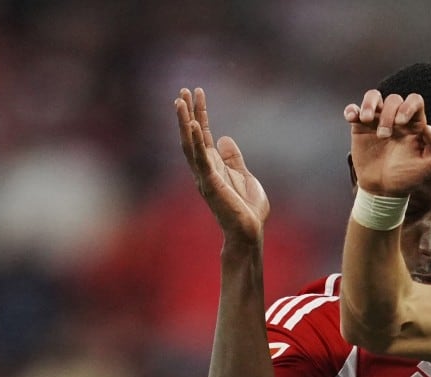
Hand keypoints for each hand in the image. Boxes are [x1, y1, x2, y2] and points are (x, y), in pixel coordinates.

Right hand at [176, 87, 268, 245]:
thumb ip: (234, 159)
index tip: (197, 93)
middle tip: (183, 90)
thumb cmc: (248, 210)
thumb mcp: (244, 176)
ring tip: (180, 101)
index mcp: (213, 166)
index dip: (199, 114)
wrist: (250, 232)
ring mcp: (205, 177)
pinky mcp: (210, 184)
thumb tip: (224, 139)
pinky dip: (196, 142)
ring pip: (190, 145)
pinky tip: (193, 124)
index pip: (203, 135)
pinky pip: (200, 160)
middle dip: (188, 113)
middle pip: (192, 136)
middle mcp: (204, 169)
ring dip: (185, 122)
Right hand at [343, 90, 430, 195]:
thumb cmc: (408, 176)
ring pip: (374, 96)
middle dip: (388, 115)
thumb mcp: (429, 165)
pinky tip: (352, 117)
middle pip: (394, 99)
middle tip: (385, 136)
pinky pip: (354, 110)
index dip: (408, 106)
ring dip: (369, 104)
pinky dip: (352, 110)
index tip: (401, 123)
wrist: (384, 190)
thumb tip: (430, 127)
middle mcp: (396, 118)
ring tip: (365, 120)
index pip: (415, 100)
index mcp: (414, 124)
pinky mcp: (361, 128)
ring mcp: (377, 121)